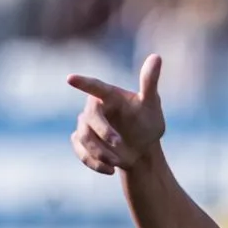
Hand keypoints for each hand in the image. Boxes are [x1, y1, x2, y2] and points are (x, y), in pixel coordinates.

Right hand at [68, 55, 165, 174]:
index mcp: (109, 95)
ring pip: (83, 137)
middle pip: (89, 118)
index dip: (84, 83)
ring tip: (120, 162)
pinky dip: (94, 163)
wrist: (141, 150)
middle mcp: (94, 108)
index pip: (95, 86)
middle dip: (103, 132)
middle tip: (119, 143)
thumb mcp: (152, 104)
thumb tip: (157, 56)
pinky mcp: (81, 143)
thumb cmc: (147, 121)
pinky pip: (81, 152)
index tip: (70, 78)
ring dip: (101, 151)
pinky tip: (111, 171)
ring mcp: (85, 126)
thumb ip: (150, 82)